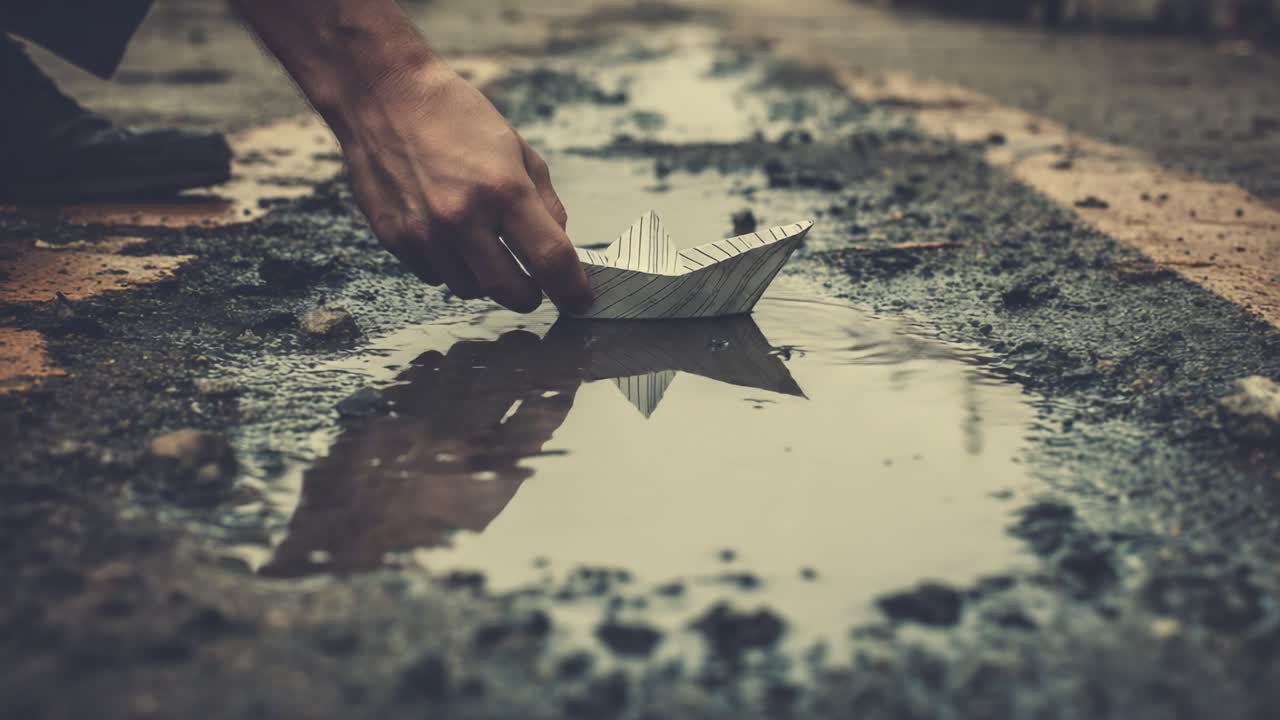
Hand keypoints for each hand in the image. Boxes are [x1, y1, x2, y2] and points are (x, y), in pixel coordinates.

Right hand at [336, 62, 590, 312]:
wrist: (383, 95)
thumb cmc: (456, 116)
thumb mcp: (518, 149)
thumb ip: (545, 203)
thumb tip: (559, 246)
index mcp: (503, 189)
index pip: (551, 260)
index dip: (572, 289)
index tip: (579, 301)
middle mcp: (462, 218)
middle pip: (511, 292)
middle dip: (530, 296)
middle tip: (533, 285)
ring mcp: (425, 233)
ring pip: (470, 290)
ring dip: (485, 279)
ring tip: (481, 244)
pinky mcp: (395, 239)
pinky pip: (435, 276)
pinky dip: (450, 266)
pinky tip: (446, 234)